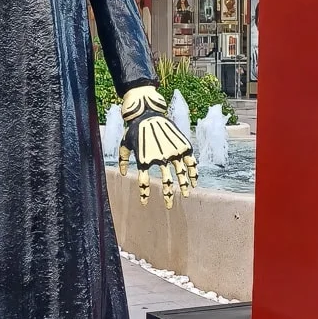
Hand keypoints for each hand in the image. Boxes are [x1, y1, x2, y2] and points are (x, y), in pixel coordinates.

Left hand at [118, 85, 196, 208]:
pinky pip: (191, 162)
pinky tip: (194, 182)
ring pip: (180, 174)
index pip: (144, 183)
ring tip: (185, 195)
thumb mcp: (124, 144)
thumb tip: (124, 174)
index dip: (144, 194)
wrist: (147, 112)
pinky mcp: (182, 145)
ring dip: (184, 186)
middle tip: (169, 206)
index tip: (144, 203)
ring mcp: (172, 151)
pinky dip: (194, 173)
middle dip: (168, 196)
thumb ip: (123, 160)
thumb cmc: (134, 128)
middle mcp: (159, 158)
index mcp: (144, 160)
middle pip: (166, 182)